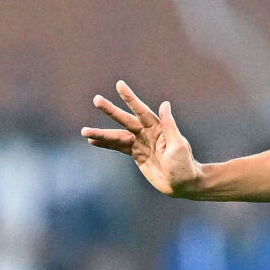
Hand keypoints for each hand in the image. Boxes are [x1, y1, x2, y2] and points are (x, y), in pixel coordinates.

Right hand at [82, 80, 203, 196]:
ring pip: (118, 135)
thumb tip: (164, 104)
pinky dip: (105, 144)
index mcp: (158, 128)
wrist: (184, 184)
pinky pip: (118, 147)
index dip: (130, 98)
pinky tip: (93, 142)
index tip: (119, 85)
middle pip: (125, 120)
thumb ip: (169, 126)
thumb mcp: (178, 146)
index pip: (141, 110)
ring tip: (84, 131)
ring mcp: (141, 143)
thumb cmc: (185, 165)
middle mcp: (148, 133)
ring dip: (101, 133)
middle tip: (96, 99)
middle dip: (111, 111)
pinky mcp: (136, 155)